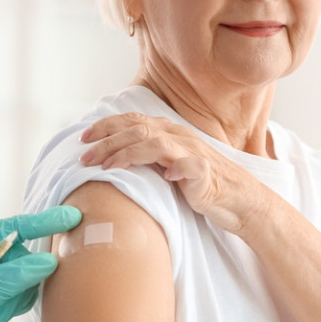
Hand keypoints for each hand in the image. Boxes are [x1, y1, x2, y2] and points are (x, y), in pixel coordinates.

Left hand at [0, 206, 81, 321]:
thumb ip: (15, 276)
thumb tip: (50, 261)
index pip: (21, 227)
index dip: (49, 221)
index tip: (74, 216)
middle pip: (30, 255)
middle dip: (22, 280)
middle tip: (3, 299)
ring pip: (33, 276)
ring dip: (16, 297)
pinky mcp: (5, 284)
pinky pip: (28, 290)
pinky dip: (16, 305)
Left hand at [79, 113, 262, 233]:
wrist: (237, 199)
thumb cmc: (200, 184)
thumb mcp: (169, 165)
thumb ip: (148, 157)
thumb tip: (111, 158)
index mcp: (169, 133)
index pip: (133, 121)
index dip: (106, 127)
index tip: (83, 139)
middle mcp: (179, 137)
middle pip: (138, 130)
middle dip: (107, 141)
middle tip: (85, 157)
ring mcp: (193, 153)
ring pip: (155, 143)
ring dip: (127, 154)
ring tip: (107, 168)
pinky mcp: (206, 173)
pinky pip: (189, 166)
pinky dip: (176, 168)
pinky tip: (166, 178)